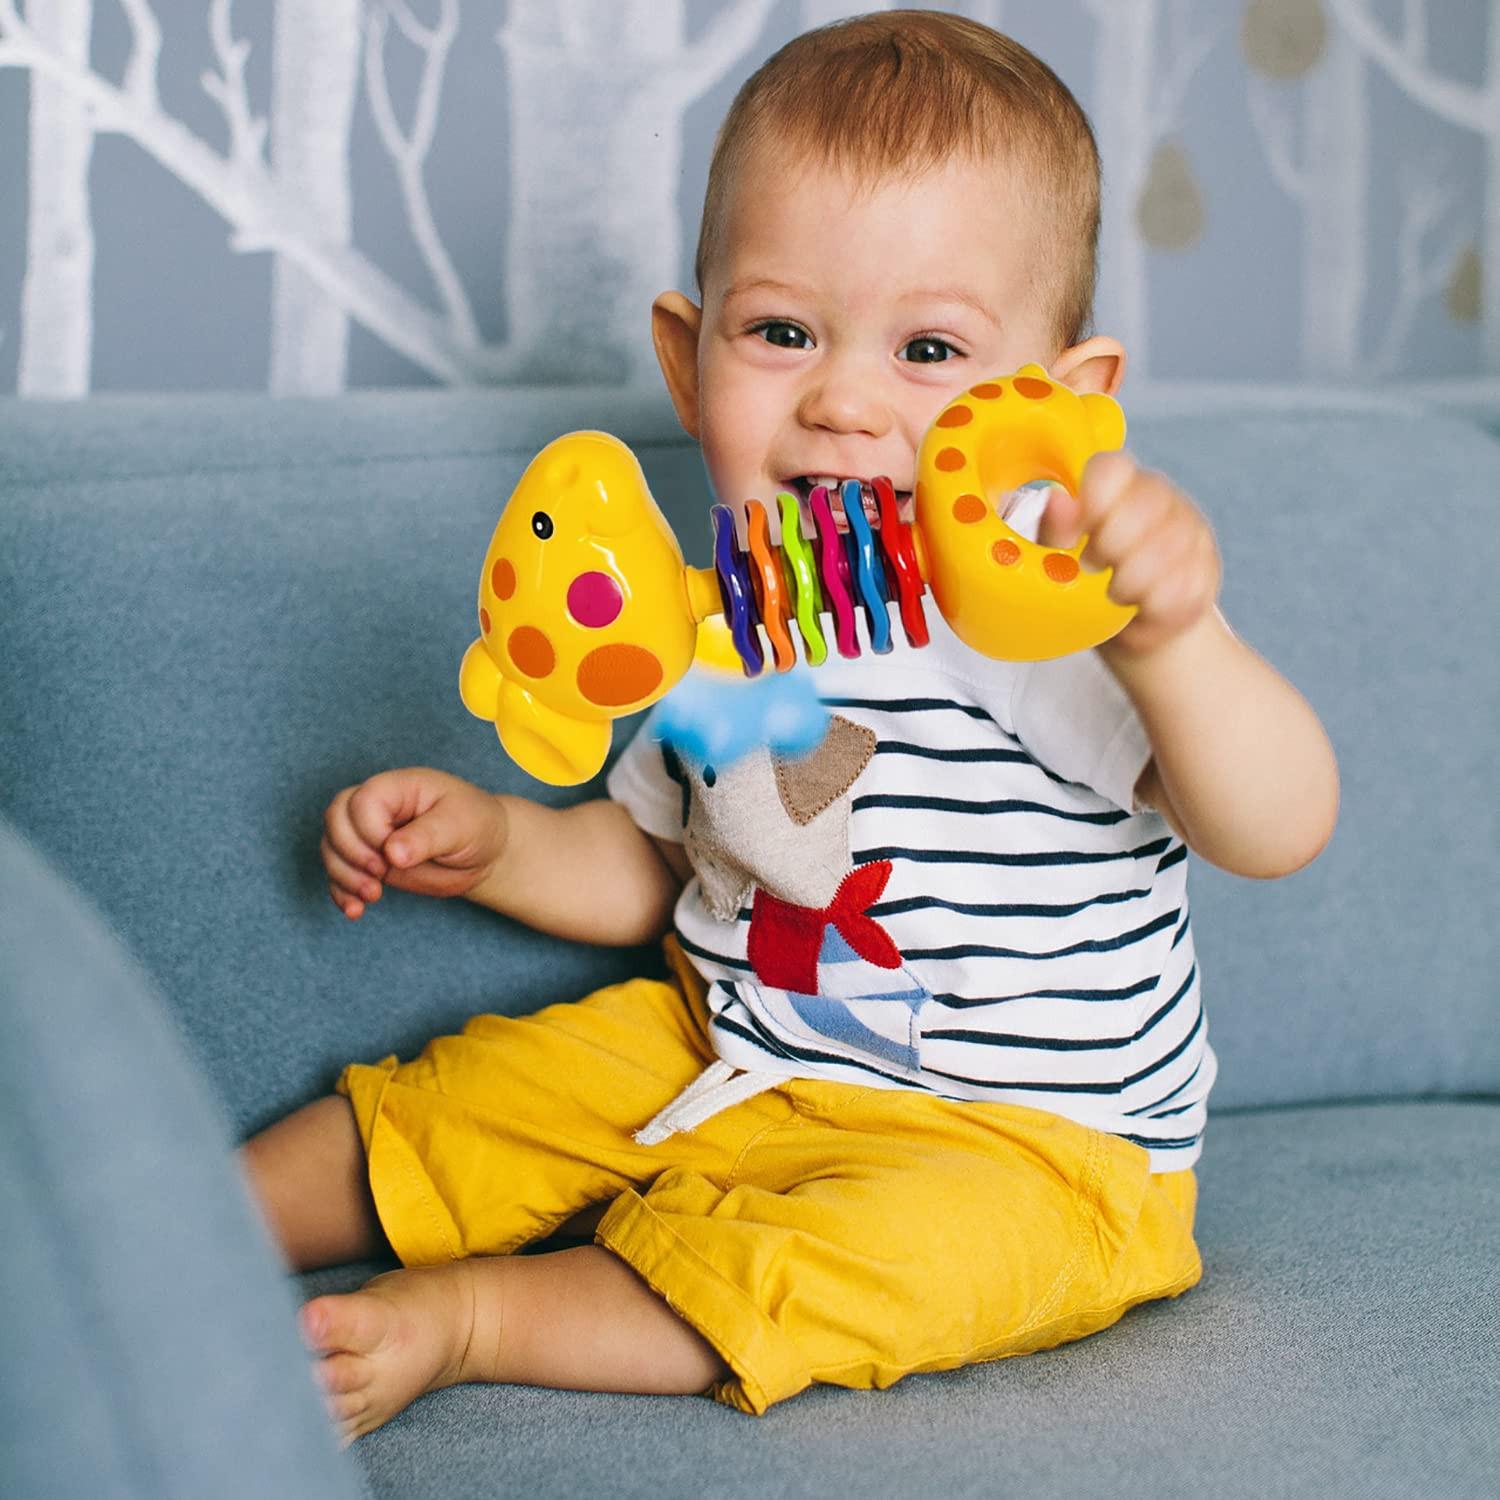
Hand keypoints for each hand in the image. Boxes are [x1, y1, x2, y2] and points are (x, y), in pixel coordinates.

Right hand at [320, 767, 508, 919]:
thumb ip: (427, 836)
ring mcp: (369, 834)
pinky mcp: (368, 862)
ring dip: (343, 875)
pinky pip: (340, 874)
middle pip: (336, 819)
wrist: (483, 850)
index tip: (394, 856)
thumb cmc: (475, 825)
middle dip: (350, 853)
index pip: (362, 801)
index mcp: (399, 787)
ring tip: (372, 896)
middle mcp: (378, 807)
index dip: (370, 832)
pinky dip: (341, 892)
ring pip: (332, 847)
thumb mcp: (461, 825)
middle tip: (380, 877)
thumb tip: (392, 853)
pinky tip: (355, 911)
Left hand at [1038, 451, 1220, 656]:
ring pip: (1165, 548)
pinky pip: (1183, 585)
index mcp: (1120, 484)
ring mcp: (1191, 531)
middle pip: (1143, 505)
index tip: (1075, 537)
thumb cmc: (1088, 581)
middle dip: (1111, 546)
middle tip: (1094, 566)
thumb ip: (1054, 528)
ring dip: (1130, 581)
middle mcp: (1162, 498)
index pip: (1112, 468)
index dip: (1091, 500)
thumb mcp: (1058, 556)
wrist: (1132, 624)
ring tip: (1115, 592)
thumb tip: (1055, 501)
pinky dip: (1153, 605)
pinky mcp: (1206, 570)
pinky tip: (1142, 606)